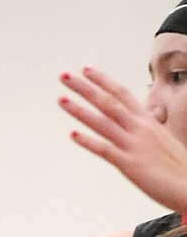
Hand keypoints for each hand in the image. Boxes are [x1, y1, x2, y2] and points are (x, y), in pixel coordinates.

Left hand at [60, 66, 186, 212]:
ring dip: (79, 110)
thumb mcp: (162, 140)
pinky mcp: (129, 164)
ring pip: (102, 121)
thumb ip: (146, 131)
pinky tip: (72, 135)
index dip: (102, 80)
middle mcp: (139, 127)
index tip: (86, 70)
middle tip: (65, 76)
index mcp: (147, 120)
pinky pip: (104, 149)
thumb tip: (138, 125)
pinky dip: (88, 141)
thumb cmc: (177, 166)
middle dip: (85, 87)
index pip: (121, 92)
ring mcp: (133, 144)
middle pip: (108, 101)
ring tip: (61, 99)